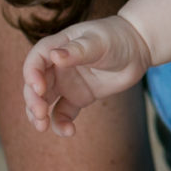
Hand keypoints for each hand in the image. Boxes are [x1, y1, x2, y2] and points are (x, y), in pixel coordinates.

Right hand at [23, 16, 152, 136]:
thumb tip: (54, 56)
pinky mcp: (79, 97)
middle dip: (33, 100)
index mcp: (58, 46)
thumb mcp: (99, 42)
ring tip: (42, 127)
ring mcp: (67, 82)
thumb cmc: (117, 38)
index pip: (36, 60)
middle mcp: (58, 66)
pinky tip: (69, 131)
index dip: (31, 74)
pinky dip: (61, 123)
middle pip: (36, 84)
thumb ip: (78, 51)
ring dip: (39, 114)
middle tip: (39, 114)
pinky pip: (63, 113)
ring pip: (44, 100)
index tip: (38, 88)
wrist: (139, 49)